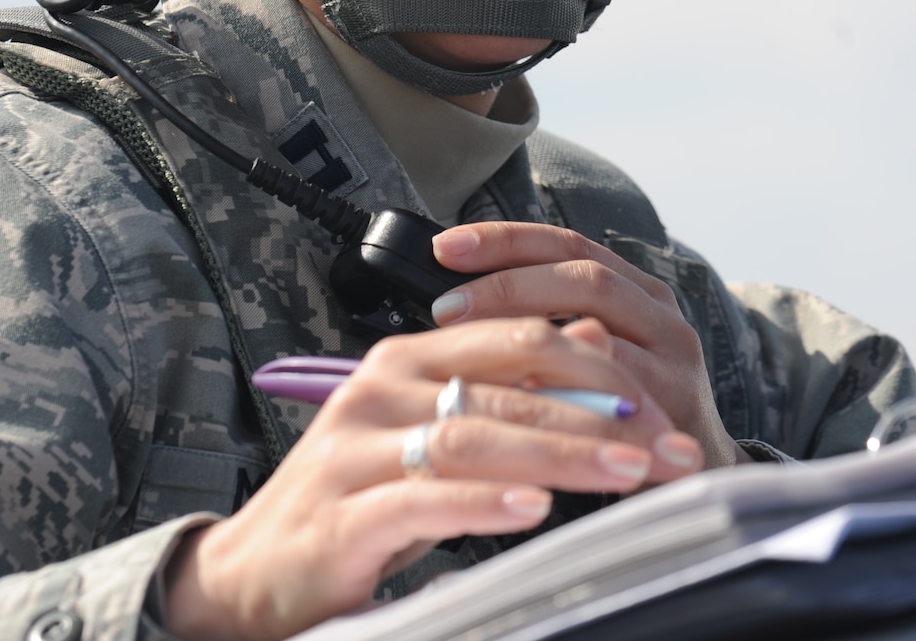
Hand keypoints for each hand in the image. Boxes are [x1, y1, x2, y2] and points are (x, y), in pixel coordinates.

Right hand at [165, 319, 703, 640]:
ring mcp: (354, 450)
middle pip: (507, 385)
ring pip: (473, 435)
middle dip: (599, 414)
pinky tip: (535, 510)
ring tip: (626, 470)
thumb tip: (598, 354)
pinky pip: (422, 499)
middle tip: (666, 447)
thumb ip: (501, 402)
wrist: (250, 576)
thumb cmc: (359, 506)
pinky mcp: (339, 516)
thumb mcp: (435, 442)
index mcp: (409, 360)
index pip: (517, 340)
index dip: (599, 369)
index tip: (662, 411)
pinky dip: (483, 503)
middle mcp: (379, 388)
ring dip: (560, 452)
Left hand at [430, 223, 746, 471]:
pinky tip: (512, 397)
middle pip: (586, 278)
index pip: (570, 245)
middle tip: (447, 307)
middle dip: (509, 285)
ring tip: (468, 351)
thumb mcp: (596, 352)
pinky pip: (611, 393)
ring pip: (600, 328)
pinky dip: (558, 390)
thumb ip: (553, 322)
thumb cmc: (625, 410)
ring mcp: (675, 362)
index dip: (507, 240)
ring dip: (528, 335)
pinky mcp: (675, 411)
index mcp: (637, 291)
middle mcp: (662, 316)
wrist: (694, 473)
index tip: (445, 246)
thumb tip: (464, 299)